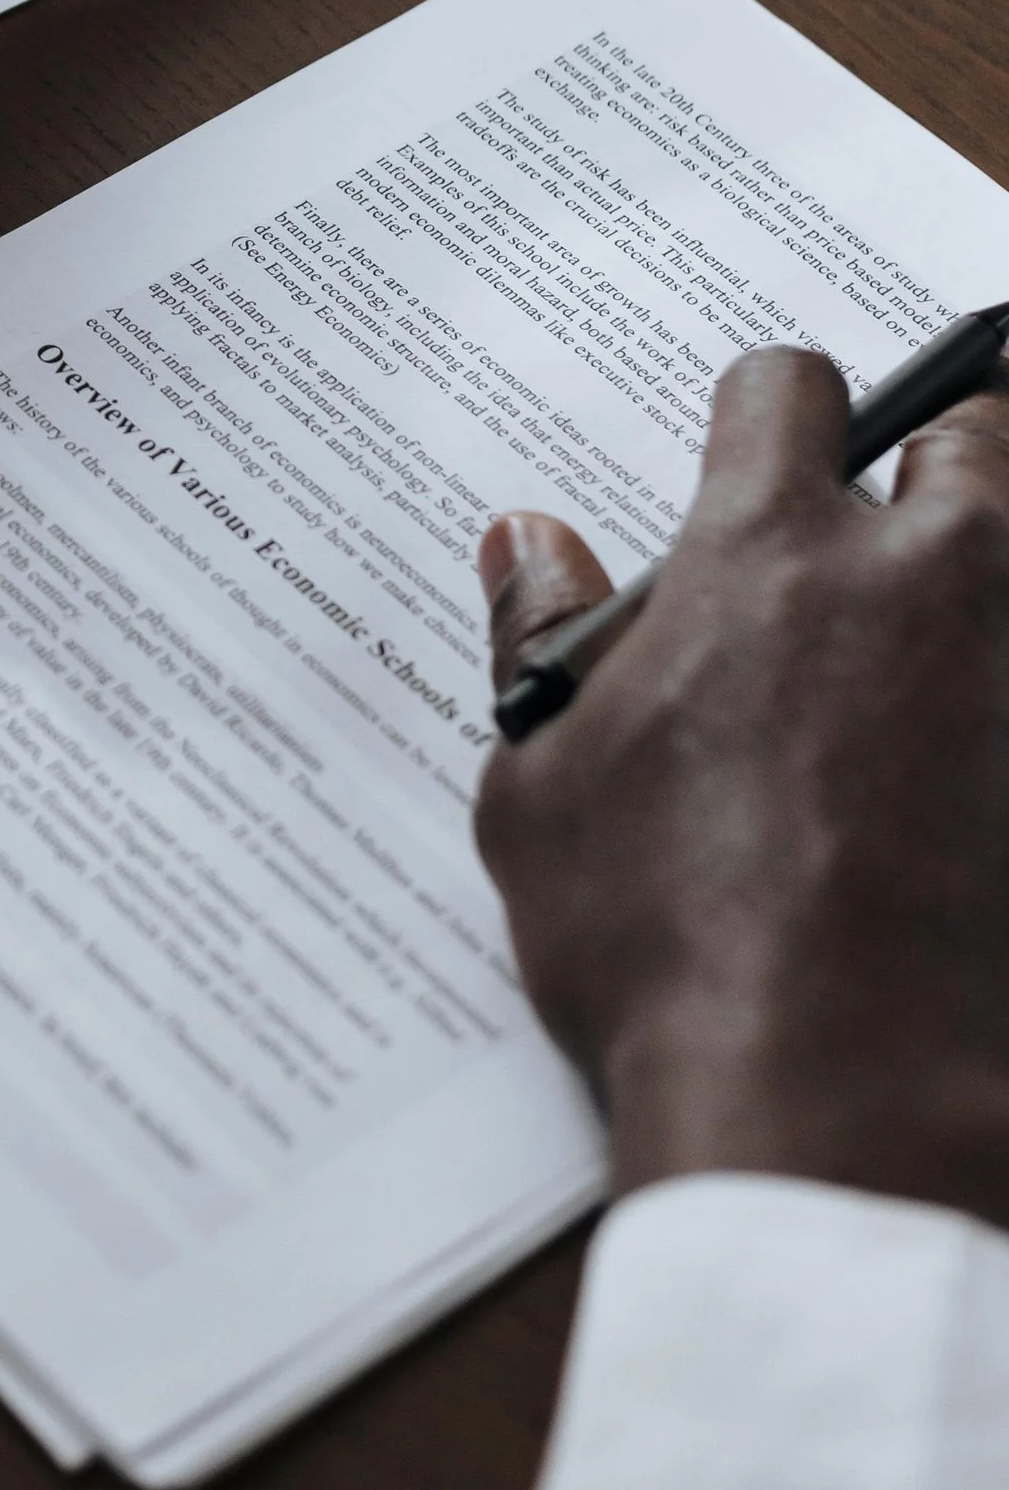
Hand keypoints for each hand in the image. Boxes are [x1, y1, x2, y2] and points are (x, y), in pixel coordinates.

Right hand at [475, 347, 1008, 1228]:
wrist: (843, 1101)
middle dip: (929, 462)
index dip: (767, 414)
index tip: (757, 455)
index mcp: (769, 550)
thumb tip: (528, 545)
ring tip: (928, 667)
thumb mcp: (542, 789)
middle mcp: (921, 576)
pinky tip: (962, 786)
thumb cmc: (670, 944)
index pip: (790, 388)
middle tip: (879, 543)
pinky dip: (1000, 714)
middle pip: (969, 437)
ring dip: (980, 588)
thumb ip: (541, 640)